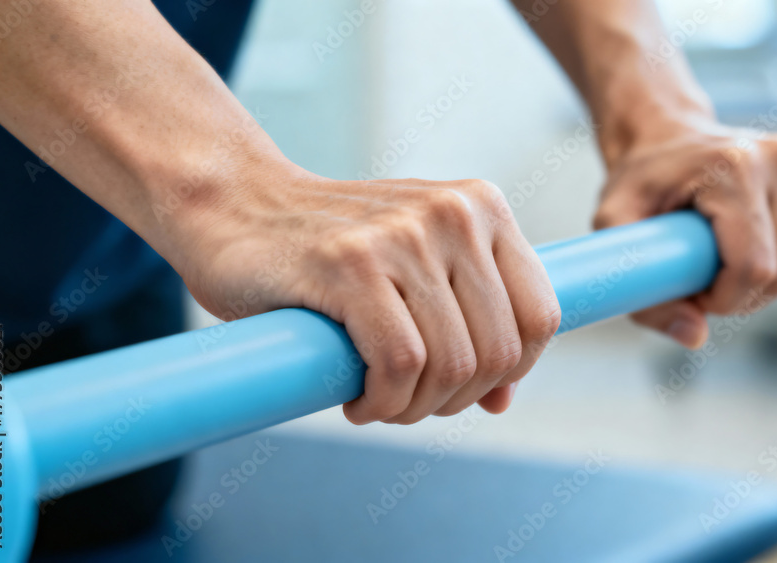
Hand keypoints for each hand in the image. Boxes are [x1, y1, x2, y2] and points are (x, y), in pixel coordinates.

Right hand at [174, 158, 560, 424]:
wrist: (235, 207)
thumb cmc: (329, 252)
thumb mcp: (416, 274)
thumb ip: (467, 323)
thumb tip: (503, 399)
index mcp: (482, 208)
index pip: (540, 317)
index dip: (511, 371)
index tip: (462, 385)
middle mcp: (453, 213)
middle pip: (499, 353)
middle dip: (454, 400)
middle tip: (406, 402)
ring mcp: (402, 234)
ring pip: (452, 366)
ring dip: (414, 409)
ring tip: (378, 401)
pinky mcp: (351, 262)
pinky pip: (402, 364)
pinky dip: (383, 403)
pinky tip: (357, 400)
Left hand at [593, 119, 776, 348]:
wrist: (664, 134)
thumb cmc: (637, 181)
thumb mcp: (613, 226)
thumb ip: (642, 289)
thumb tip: (695, 336)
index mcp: (734, 168)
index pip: (756, 267)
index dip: (725, 299)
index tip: (693, 290)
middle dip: (745, 296)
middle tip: (705, 279)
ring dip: (770, 284)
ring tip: (726, 263)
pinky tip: (756, 249)